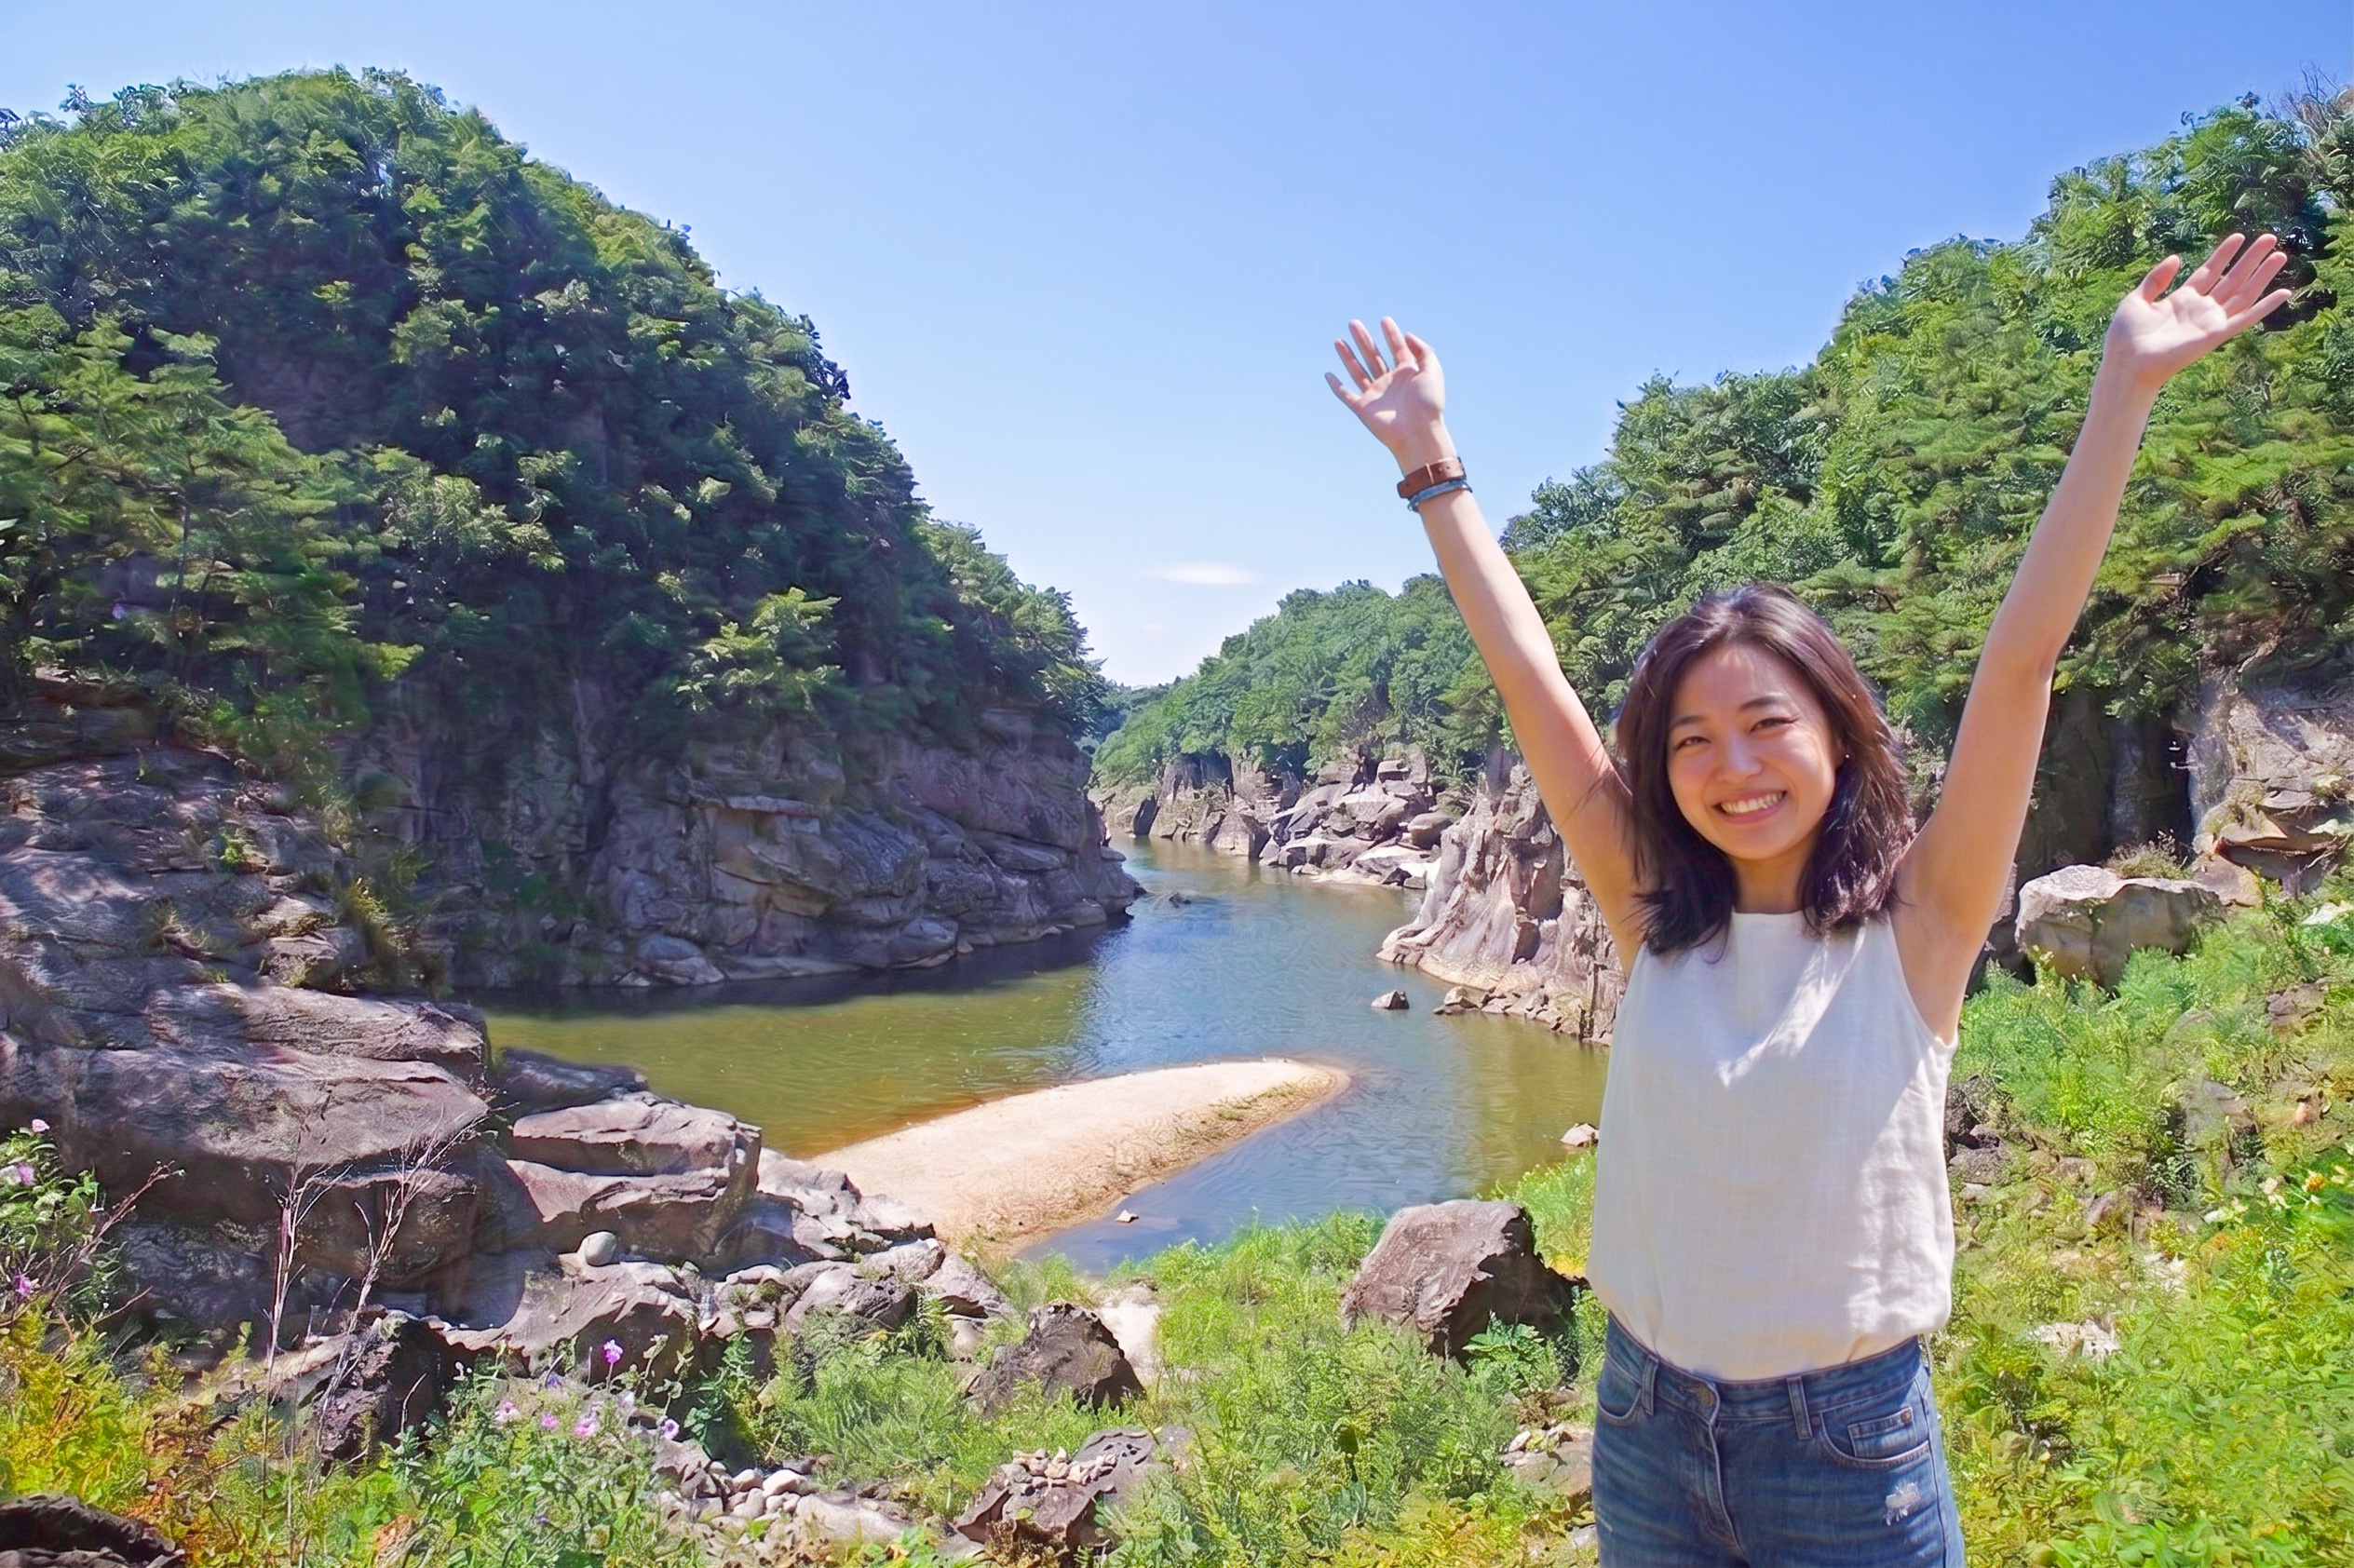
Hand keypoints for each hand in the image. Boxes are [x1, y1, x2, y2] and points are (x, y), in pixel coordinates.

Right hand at [1327, 318, 1453, 469]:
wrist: (1418, 432)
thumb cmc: (1428, 403)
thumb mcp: (1432, 370)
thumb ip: (1423, 350)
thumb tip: (1407, 336)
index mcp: (1408, 374)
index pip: (1398, 349)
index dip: (1391, 335)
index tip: (1385, 320)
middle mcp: (1390, 383)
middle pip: (1373, 356)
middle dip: (1364, 339)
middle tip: (1353, 323)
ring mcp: (1375, 395)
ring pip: (1358, 371)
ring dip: (1347, 356)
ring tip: (1339, 340)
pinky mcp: (1363, 408)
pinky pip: (1346, 395)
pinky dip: (1336, 386)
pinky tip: (1328, 374)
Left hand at [2104, 234, 2293, 392]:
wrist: (2127, 362)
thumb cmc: (2125, 336)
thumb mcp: (2136, 299)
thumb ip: (2156, 278)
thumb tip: (2176, 257)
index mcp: (2181, 300)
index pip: (2209, 272)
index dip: (2224, 254)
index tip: (2239, 236)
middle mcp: (2200, 309)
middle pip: (2232, 279)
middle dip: (2250, 259)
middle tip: (2269, 238)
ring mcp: (2210, 322)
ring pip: (2244, 294)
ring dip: (2263, 275)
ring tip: (2280, 255)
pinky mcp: (2216, 335)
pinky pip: (2246, 318)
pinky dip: (2265, 307)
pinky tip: (2284, 292)